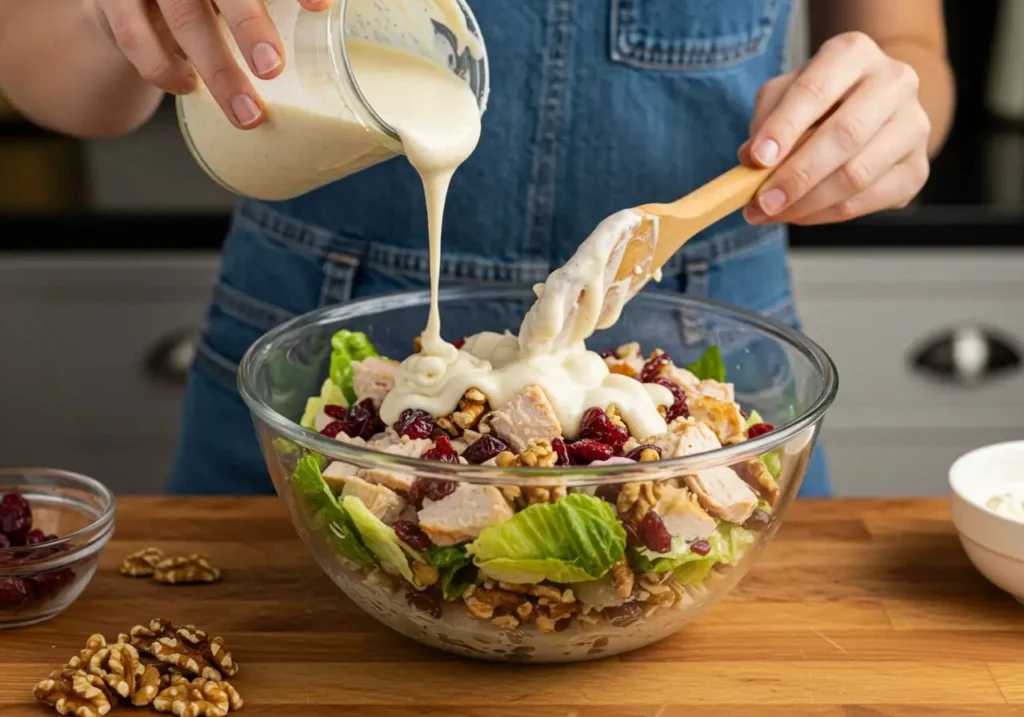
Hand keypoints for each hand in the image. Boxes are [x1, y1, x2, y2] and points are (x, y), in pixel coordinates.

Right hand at [92, 0, 329, 128]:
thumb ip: (267, 6)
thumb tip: (327, 20)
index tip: (322, 8)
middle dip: (249, 25)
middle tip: (273, 68)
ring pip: (185, 20)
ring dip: (218, 72)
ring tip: (248, 114)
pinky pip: (135, 38)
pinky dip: (164, 70)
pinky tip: (189, 88)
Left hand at [741, 31, 931, 225]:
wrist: (870, 108)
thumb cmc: (818, 100)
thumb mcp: (784, 95)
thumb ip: (766, 121)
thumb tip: (752, 160)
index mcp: (854, 54)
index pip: (816, 90)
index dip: (784, 127)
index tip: (757, 159)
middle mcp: (894, 83)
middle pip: (845, 135)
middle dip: (797, 175)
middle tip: (762, 201)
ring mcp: (913, 126)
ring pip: (857, 175)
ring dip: (807, 203)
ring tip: (771, 212)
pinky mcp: (917, 168)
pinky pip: (868, 200)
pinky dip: (827, 215)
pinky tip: (800, 215)